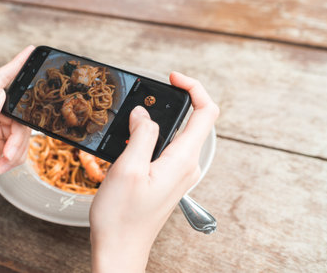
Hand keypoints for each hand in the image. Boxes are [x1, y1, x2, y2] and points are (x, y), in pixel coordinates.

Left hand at [0, 45, 33, 218]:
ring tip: (2, 164)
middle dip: (18, 135)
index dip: (15, 65)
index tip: (31, 51)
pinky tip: (1, 168)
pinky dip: (15, 158)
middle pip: (16, 112)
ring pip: (21, 131)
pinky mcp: (0, 146)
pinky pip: (20, 145)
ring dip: (16, 150)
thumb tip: (2, 94)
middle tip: (9, 152)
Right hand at [90, 72, 218, 272]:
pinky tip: (131, 141)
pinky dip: (152, 137)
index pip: (206, 112)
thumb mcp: (128, 168)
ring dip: (157, 122)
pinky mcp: (168, 180)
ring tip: (132, 119)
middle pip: (193, 121)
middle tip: (144, 97)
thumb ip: (142, 135)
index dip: (194, 88)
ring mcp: (179, 174)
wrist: (120, 248)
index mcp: (183, 159)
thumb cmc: (122, 216)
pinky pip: (167, 149)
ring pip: (177, 135)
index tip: (172, 78)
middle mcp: (187, 166)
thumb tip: (144, 114)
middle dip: (171, 102)